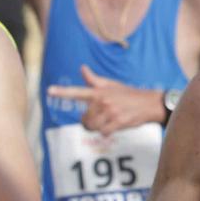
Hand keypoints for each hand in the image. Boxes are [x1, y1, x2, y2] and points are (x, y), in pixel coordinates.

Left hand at [46, 65, 165, 133]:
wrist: (150, 103)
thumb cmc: (128, 94)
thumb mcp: (111, 85)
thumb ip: (94, 80)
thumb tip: (82, 68)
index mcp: (99, 91)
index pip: (77, 91)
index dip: (62, 92)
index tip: (49, 91)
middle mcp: (103, 101)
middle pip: (84, 119)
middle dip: (89, 121)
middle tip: (100, 117)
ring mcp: (111, 112)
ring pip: (93, 127)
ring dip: (97, 128)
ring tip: (107, 122)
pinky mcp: (118, 122)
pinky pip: (104, 132)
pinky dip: (107, 132)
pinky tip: (115, 125)